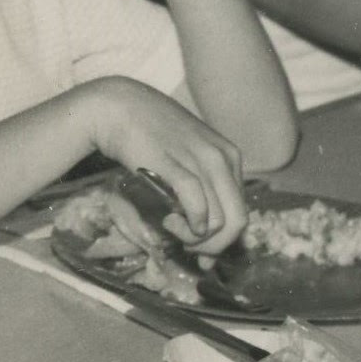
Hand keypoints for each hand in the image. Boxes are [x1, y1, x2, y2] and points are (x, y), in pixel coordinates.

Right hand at [79, 78, 246, 251]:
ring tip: (172, 228)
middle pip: (237, 221)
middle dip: (214, 246)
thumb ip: (199, 187)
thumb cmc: (148, 135)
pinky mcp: (176, 165)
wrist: (118, 107)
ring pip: (219, 221)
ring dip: (196, 237)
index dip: (223, 240)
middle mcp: (222, 159)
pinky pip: (198, 207)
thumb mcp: (185, 156)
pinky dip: (190, 225)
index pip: (242, 211)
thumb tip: (205, 231)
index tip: (201, 254)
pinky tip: (170, 222)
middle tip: (188, 248)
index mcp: (229, 157)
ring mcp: (201, 161)